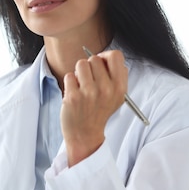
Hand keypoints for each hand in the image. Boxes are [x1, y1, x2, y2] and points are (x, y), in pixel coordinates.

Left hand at [61, 49, 127, 165]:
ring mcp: (89, 93)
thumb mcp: (117, 97)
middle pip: (95, 59)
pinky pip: (69, 76)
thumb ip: (118, 76)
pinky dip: (70, 83)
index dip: (105, 56)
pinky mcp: (73, 96)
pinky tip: (74, 94)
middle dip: (90, 67)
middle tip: (89, 81)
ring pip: (80, 64)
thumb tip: (109, 57)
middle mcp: (106, 89)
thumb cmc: (99, 112)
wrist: (85, 134)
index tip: (100, 63)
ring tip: (81, 86)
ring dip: (78, 73)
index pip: (115, 55)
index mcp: (119, 87)